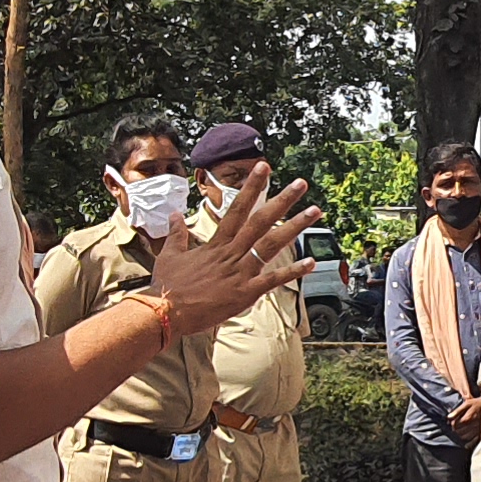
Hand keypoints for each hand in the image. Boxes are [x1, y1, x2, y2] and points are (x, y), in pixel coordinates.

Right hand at [149, 174, 321, 336]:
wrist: (166, 313)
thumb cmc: (168, 286)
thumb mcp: (170, 255)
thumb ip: (177, 233)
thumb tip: (174, 214)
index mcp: (216, 244)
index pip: (237, 208)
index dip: (252, 187)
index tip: (264, 168)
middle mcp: (231, 253)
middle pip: (261, 221)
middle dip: (282, 200)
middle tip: (301, 184)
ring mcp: (240, 272)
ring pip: (272, 244)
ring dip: (294, 227)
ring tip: (314, 212)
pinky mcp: (245, 293)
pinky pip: (273, 279)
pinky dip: (293, 271)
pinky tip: (311, 262)